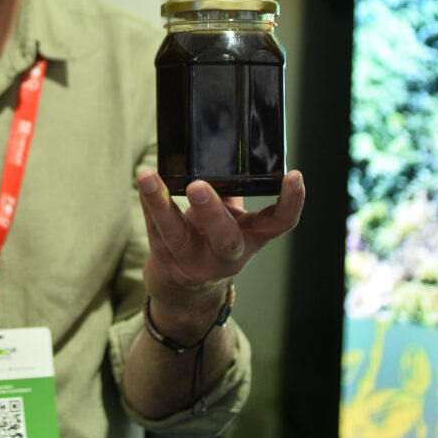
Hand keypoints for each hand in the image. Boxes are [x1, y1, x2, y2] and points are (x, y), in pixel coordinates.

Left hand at [135, 169, 304, 324]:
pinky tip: (142, 183)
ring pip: (177, 236)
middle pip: (225, 239)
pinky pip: (154, 230)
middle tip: (198, 186)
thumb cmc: (211, 240)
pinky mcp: (167, 262)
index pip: (281, 223)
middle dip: (212, 212)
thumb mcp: (231, 220)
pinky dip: (147, 203)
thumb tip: (222, 146)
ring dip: (161, 205)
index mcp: (252, 238)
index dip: (292, 203)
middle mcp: (228, 256)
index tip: (294, 176)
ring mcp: (196, 263)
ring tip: (148, 177)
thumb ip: (230, 191)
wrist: (185, 291)